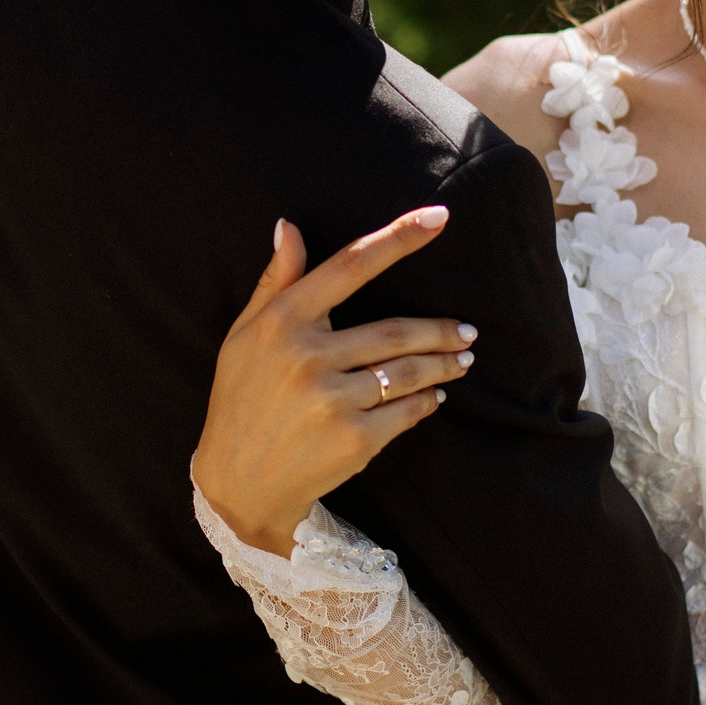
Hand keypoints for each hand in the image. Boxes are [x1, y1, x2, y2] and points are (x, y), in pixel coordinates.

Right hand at [190, 209, 477, 556]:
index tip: (438, 218)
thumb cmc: (240, 401)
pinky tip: (434, 397)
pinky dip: (427, 401)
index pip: (349, 265)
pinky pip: (407, 410)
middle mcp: (306, 356)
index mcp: (281, 322)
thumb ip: (274, 282)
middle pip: (395, 330)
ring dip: (443, 364)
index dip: (397, 239)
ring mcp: (332, 399)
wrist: (237, 486)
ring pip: (407, 371)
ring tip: (461, 360)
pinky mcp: (354, 439)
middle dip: (440, 330)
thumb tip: (288, 225)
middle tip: (468, 331)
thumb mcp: (243, 337)